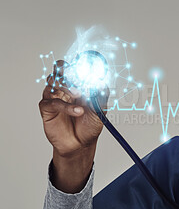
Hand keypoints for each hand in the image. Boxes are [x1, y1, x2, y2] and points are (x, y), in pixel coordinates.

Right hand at [39, 60, 108, 191]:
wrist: (81, 144)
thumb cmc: (90, 125)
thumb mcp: (101, 109)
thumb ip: (101, 94)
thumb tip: (102, 80)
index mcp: (78, 84)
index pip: (75, 67)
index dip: (79, 63)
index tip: (87, 65)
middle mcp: (65, 87)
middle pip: (60, 69)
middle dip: (68, 69)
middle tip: (78, 77)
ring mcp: (55, 96)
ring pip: (53, 81)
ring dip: (66, 85)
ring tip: (79, 95)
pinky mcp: (47, 109)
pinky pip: (52, 102)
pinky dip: (66, 105)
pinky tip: (78, 111)